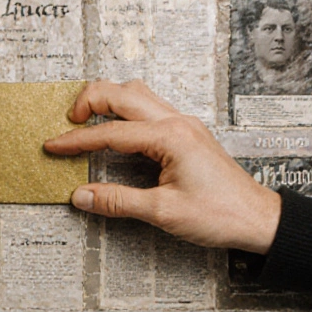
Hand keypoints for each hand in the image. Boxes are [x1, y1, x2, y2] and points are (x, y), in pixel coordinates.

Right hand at [43, 80, 280, 253]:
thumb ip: (117, 201)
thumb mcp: (162, 212)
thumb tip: (82, 195)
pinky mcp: (187, 133)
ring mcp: (184, 124)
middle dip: (88, 101)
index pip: (111, 133)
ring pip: (138, 94)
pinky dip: (125, 111)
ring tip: (86, 119)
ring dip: (109, 100)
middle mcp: (177, 122)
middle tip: (67, 122)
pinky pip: (150, 108)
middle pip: (122, 93)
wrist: (258, 218)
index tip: (53, 146)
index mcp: (170, 137)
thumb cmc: (221, 214)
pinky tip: (116, 127)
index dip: (77, 140)